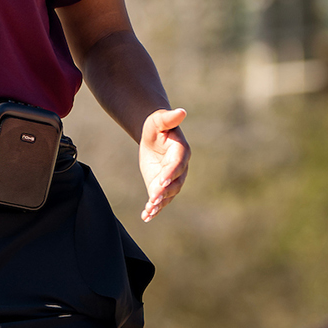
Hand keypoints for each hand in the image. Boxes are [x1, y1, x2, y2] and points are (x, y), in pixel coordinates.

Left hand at [138, 107, 189, 221]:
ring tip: (150, 210)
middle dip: (164, 191)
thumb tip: (182, 111)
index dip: (170, 173)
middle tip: (154, 198)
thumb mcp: (159, 120)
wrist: (153, 137)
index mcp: (181, 152)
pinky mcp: (162, 187)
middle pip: (174, 183)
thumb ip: (168, 118)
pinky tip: (146, 216)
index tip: (161, 180)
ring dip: (160, 203)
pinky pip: (160, 200)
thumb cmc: (157, 126)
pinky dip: (154, 209)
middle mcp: (180, 169)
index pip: (177, 165)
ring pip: (168, 194)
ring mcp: (171, 179)